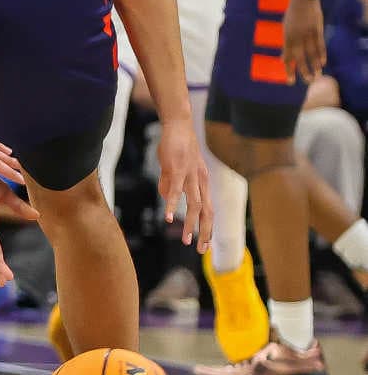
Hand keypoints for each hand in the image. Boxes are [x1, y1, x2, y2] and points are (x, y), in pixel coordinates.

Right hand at [155, 117, 211, 250]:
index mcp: (202, 182)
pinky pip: (176, 191)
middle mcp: (201, 181)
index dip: (208, 228)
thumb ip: (169, 183)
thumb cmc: (176, 145)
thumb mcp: (174, 168)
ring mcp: (191, 176)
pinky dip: (172, 205)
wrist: (178, 124)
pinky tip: (168, 217)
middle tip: (201, 250)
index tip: (205, 245)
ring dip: (190, 224)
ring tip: (186, 239)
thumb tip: (165, 197)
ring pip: (195, 205)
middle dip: (205, 232)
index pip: (209, 210)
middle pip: (207, 212)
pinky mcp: (178, 170)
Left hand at [281, 0, 325, 83]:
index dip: (289, 70)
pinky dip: (321, 54)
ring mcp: (307, 34)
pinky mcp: (317, 29)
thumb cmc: (292, 16)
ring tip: (317, 75)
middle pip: (300, 58)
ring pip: (311, 53)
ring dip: (314, 65)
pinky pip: (320, 44)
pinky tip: (322, 63)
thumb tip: (283, 60)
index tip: (290, 81)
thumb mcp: (286, 30)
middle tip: (307, 82)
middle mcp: (296, 37)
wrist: (302, 0)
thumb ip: (286, 45)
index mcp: (287, 38)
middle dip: (303, 71)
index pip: (288, 58)